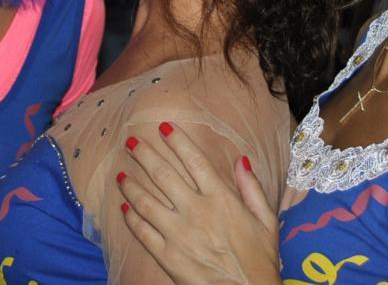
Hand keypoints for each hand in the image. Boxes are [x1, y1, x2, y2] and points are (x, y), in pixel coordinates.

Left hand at [117, 122, 280, 284]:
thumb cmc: (260, 261)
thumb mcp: (266, 221)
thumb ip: (252, 188)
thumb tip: (241, 159)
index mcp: (221, 199)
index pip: (195, 161)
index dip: (178, 141)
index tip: (164, 127)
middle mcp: (196, 211)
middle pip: (164, 175)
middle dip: (145, 155)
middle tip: (131, 141)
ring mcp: (178, 234)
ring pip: (146, 201)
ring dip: (131, 184)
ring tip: (120, 173)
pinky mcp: (166, 256)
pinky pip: (142, 232)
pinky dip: (131, 218)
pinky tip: (124, 207)